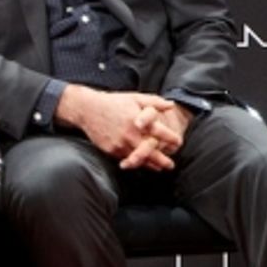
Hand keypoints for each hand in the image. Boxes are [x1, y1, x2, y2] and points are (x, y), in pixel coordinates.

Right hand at [55, 86, 183, 169]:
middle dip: (163, 159)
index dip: (171, 138)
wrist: (88, 109)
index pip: (160, 132)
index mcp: (138, 120)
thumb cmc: (114, 102)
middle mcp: (130, 134)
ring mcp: (120, 143)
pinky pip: (126, 159)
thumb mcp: (136, 98)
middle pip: (151, 151)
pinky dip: (136, 163)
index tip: (178, 142)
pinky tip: (143, 165)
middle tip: (171, 165)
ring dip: (151, 164)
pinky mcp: (111, 150)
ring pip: (139, 158)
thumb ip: (155, 102)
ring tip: (160, 168)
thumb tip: (172, 105)